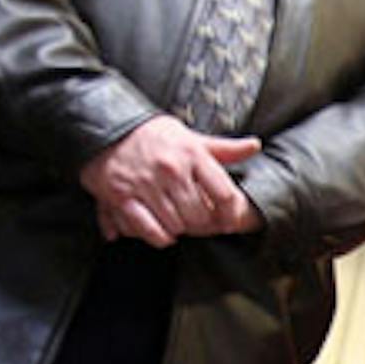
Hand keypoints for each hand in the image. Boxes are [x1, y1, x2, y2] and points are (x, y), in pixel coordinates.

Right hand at [80, 116, 262, 246]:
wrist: (109, 126)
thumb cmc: (156, 136)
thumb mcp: (192, 138)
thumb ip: (225, 149)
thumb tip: (255, 146)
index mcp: (192, 155)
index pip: (225, 195)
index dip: (231, 215)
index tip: (229, 223)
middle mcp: (171, 169)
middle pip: (201, 215)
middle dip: (202, 224)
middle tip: (198, 223)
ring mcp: (146, 184)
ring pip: (177, 225)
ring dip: (181, 230)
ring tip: (179, 224)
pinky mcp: (122, 196)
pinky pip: (149, 229)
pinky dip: (159, 237)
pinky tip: (163, 233)